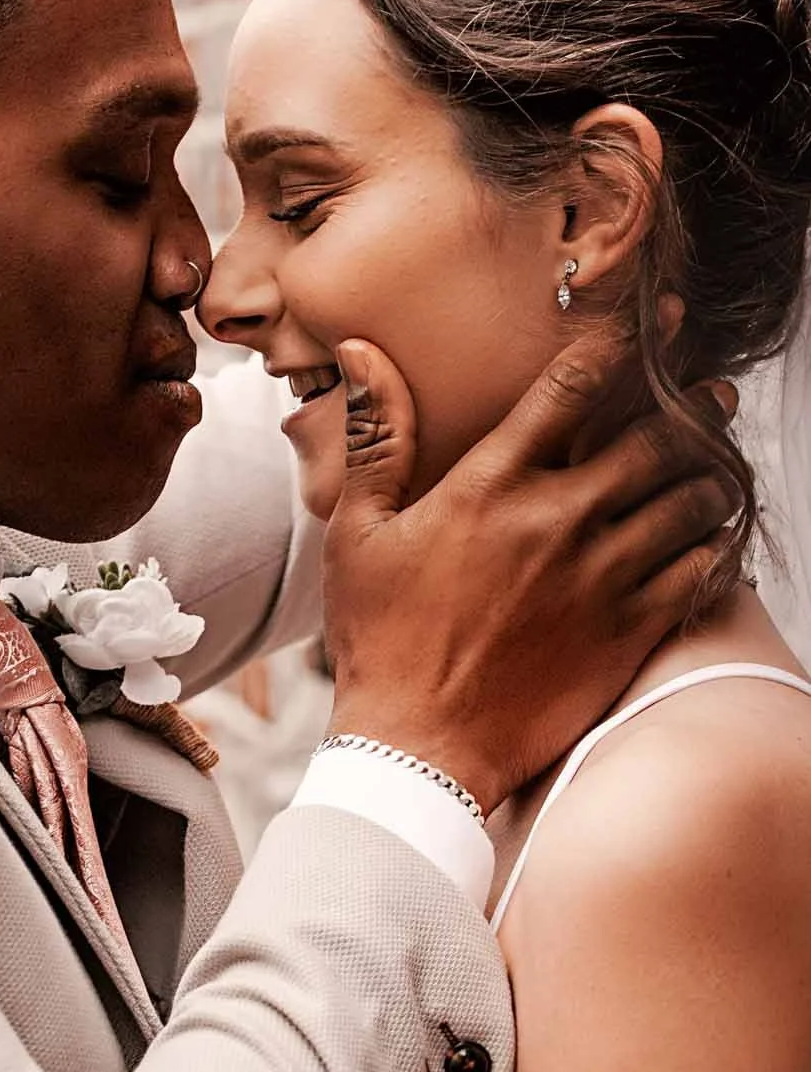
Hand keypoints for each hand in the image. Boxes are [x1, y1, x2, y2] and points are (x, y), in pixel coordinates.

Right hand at [321, 332, 738, 815]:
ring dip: (708, 472)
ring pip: (689, 498)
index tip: (658, 320)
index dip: (626, 341)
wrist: (419, 750)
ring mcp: (601, 578)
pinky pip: (698, 567)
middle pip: (655, 436)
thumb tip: (361, 353)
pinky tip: (707, 535)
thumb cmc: (382, 643)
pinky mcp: (627, 631)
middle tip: (711, 389)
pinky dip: (712, 541)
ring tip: (713, 463)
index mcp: (491, 486)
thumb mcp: (358, 534)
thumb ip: (377, 438)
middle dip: (692, 404)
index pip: (575, 386)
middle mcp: (556, 522)